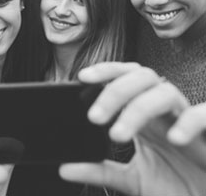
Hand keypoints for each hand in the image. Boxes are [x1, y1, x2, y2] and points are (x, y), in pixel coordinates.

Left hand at [59, 62, 205, 195]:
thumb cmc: (176, 186)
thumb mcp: (131, 180)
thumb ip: (100, 171)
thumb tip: (64, 168)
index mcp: (146, 115)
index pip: (125, 77)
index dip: (106, 71)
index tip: (81, 77)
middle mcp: (165, 112)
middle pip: (142, 78)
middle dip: (115, 91)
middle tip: (94, 117)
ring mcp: (188, 122)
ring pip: (166, 92)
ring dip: (139, 108)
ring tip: (117, 135)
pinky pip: (205, 116)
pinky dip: (189, 122)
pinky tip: (173, 139)